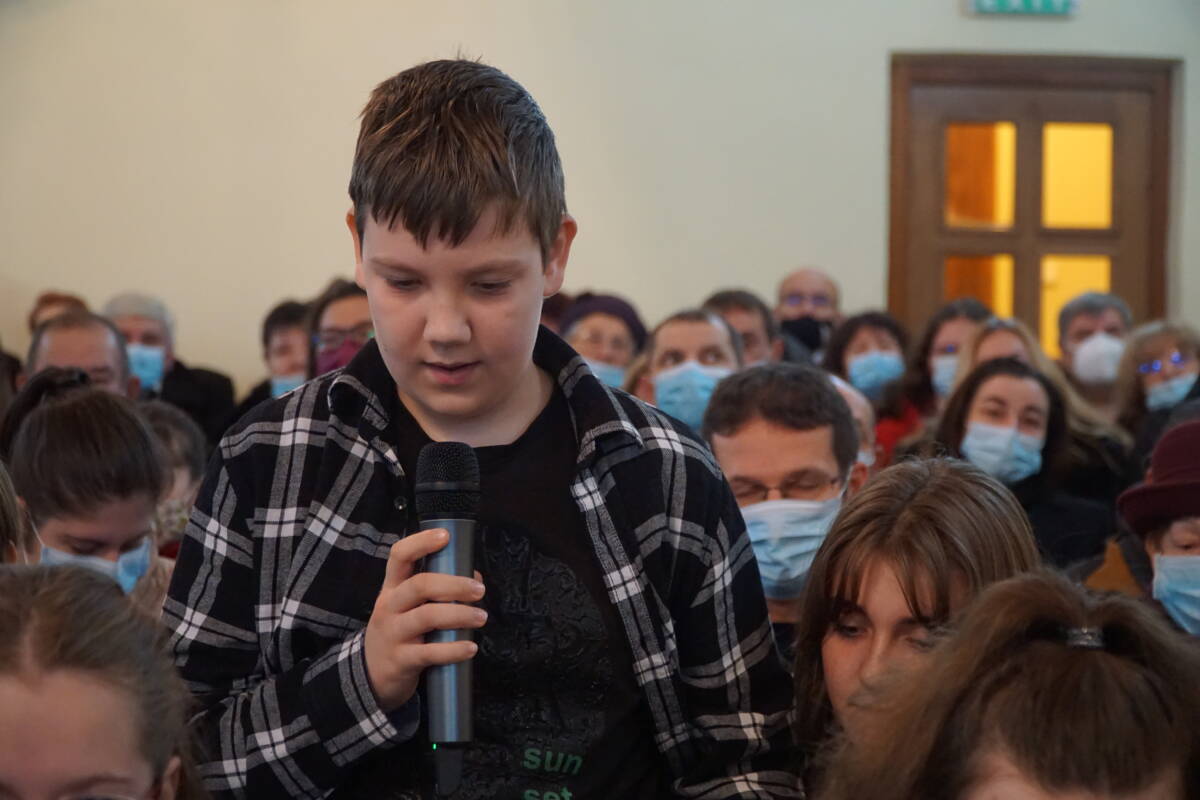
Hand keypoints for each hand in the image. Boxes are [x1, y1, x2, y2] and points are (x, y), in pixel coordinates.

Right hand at [363, 528, 486, 711]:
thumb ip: (437, 591)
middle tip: (479, 590)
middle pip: (419, 585)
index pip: (399, 556)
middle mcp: (389, 606)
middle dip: (454, 585)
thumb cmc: (399, 632)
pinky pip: (429, 653)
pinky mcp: (400, 661)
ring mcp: (393, 634)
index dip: (421, 542)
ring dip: (459, 615)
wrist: (370, 676)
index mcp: (392, 588)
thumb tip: (475, 578)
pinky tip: (470, 648)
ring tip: (481, 617)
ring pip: (426, 617)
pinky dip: (453, 650)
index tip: (445, 535)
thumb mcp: (407, 608)